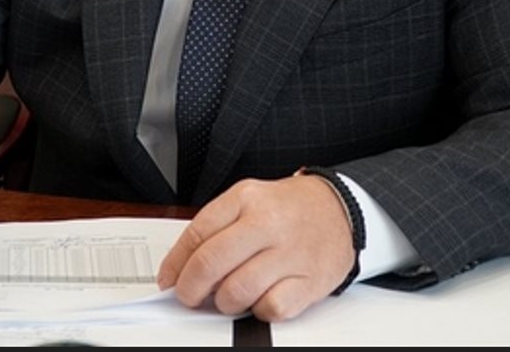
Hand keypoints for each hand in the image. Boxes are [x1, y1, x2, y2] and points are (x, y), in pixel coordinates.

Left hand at [156, 175, 354, 321]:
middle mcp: (266, 223)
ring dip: (224, 302)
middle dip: (191, 288)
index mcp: (246, 199)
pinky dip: (260, 310)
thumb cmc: (288, 208)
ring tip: (228, 296)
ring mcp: (289, 253)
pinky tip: (261, 298)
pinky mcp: (310, 281)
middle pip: (211, 263)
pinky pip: (271, 308)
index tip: (169, 279)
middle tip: (189, 296)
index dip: (176, 263)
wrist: (339, 208)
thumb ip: (217, 227)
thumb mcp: (249, 200)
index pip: (197, 234)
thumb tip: (182, 265)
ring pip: (237, 290)